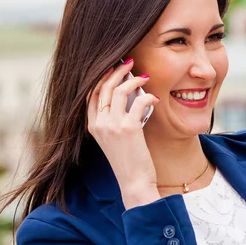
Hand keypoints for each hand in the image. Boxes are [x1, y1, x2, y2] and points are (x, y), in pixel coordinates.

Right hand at [87, 60, 160, 208]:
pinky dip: (148, 96)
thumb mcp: (114, 139)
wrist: (134, 183)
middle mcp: (98, 124)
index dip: (101, 76)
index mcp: (92, 126)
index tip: (113, 66)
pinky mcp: (128, 129)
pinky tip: (155, 98)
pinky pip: (138, 102)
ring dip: (133, 79)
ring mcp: (112, 126)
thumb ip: (114, 120)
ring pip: (118, 91)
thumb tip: (128, 98)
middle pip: (102, 87)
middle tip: (129, 62)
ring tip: (144, 76)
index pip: (91, 93)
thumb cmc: (128, 161)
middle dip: (116, 70)